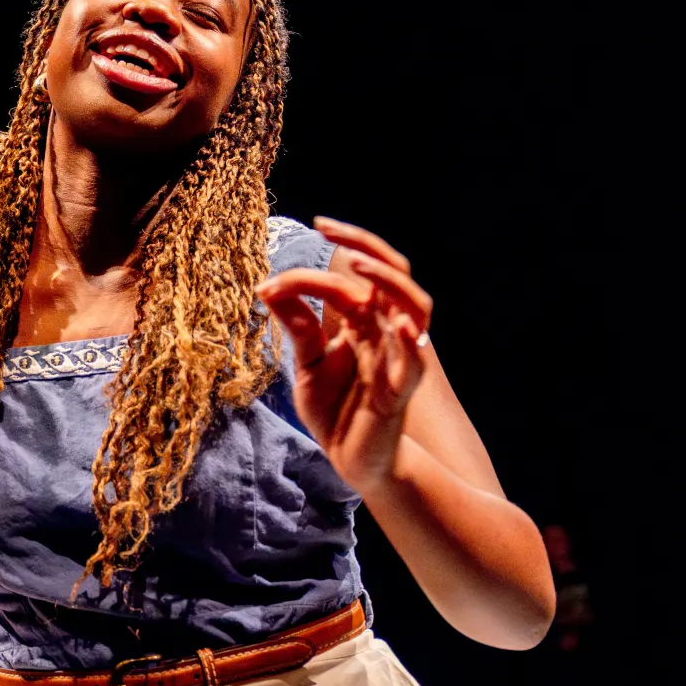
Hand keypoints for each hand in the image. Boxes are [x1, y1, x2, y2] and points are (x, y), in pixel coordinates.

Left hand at [255, 217, 431, 493]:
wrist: (351, 458)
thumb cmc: (335, 408)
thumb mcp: (307, 364)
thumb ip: (297, 328)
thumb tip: (270, 288)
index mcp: (364, 321)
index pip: (353, 276)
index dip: (328, 255)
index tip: (296, 244)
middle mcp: (385, 331)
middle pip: (393, 275)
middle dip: (365, 246)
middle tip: (328, 228)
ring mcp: (397, 358)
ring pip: (415, 307)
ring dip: (390, 283)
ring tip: (359, 265)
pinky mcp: (400, 391)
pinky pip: (415, 362)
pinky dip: (409, 342)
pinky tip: (396, 324)